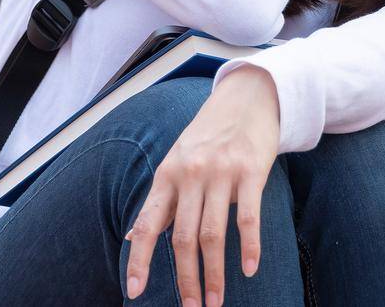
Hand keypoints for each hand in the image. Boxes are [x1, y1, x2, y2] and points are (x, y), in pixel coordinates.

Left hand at [125, 68, 281, 306]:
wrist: (247, 98)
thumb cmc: (209, 135)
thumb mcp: (176, 162)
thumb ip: (160, 201)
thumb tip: (133, 238)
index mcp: (167, 175)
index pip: (147, 224)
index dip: (139, 260)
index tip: (135, 291)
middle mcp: (191, 175)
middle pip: (183, 238)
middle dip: (186, 279)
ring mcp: (222, 173)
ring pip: (213, 234)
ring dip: (215, 273)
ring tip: (217, 300)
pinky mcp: (251, 171)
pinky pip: (249, 217)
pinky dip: (249, 248)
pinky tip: (248, 270)